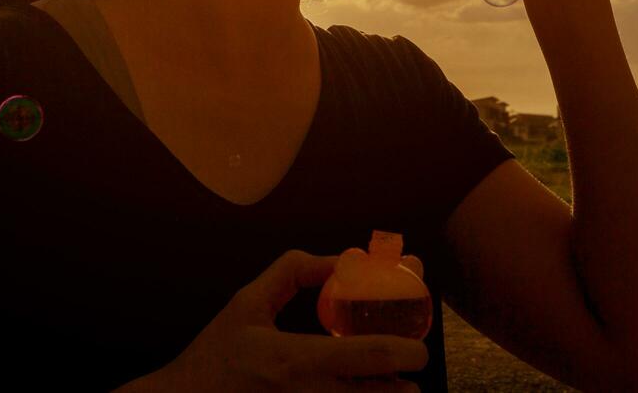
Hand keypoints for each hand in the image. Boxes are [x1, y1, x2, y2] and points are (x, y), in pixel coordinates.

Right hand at [150, 249, 426, 391]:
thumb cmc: (217, 355)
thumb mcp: (247, 303)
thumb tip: (342, 258)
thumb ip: (293, 272)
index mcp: (297, 360)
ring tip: (392, 383)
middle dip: (408, 384)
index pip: (372, 356)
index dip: (407, 350)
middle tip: (411, 365)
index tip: (419, 345)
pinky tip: (361, 389)